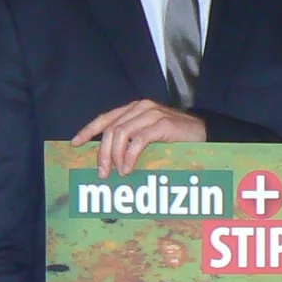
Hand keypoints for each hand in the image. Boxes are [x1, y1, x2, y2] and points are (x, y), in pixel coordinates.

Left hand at [72, 99, 206, 176]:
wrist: (205, 133)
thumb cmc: (176, 138)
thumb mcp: (150, 136)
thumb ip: (132, 139)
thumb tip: (110, 159)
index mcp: (134, 109)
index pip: (105, 118)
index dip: (88, 130)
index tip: (75, 143)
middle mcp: (140, 108)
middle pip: (111, 129)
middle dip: (103, 152)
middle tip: (102, 173)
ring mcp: (151, 114)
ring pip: (121, 134)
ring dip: (115, 156)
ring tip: (117, 173)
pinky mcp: (162, 124)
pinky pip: (139, 141)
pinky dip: (130, 157)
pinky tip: (129, 168)